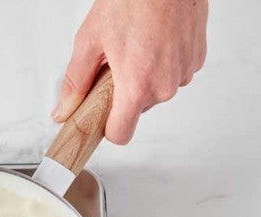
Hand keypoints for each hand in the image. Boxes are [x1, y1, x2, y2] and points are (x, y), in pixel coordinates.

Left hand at [53, 0, 207, 143]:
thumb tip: (64, 109)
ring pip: (157, 90)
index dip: (107, 127)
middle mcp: (165, 86)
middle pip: (138, 109)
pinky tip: (155, 39)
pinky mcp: (197, 59)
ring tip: (137, 44)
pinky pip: (174, 73)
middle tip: (116, 61)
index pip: (121, 134)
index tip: (101, 116)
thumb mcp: (91, 40)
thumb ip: (76, 81)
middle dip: (124, 92)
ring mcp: (184, 73)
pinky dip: (163, 63)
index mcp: (137, 86)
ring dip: (145, 76)